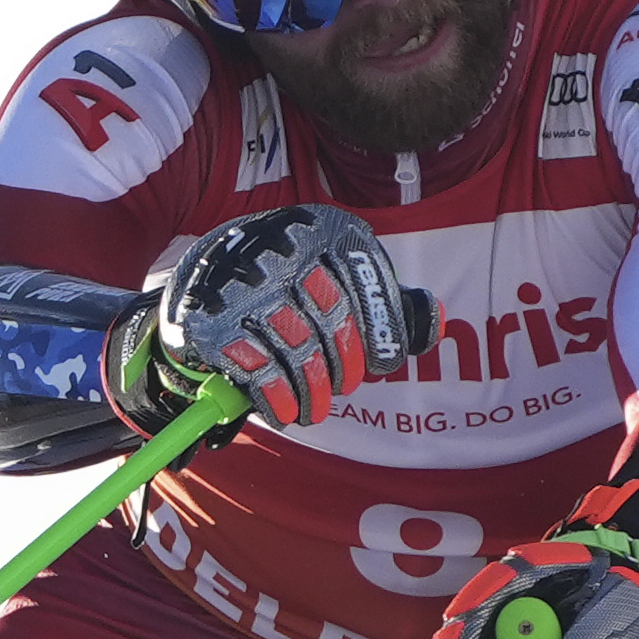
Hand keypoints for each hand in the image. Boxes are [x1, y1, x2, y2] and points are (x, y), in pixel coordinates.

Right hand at [124, 204, 432, 428]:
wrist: (202, 281)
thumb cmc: (286, 283)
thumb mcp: (335, 273)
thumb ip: (383, 298)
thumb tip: (436, 320)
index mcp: (318, 228)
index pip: (364, 279)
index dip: (381, 327)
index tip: (384, 363)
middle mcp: (280, 247)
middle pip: (331, 318)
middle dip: (344, 365)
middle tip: (345, 387)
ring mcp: (243, 285)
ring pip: (297, 349)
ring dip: (312, 391)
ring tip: (316, 409)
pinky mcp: (213, 322)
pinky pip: (259, 369)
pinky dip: (277, 397)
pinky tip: (285, 410)